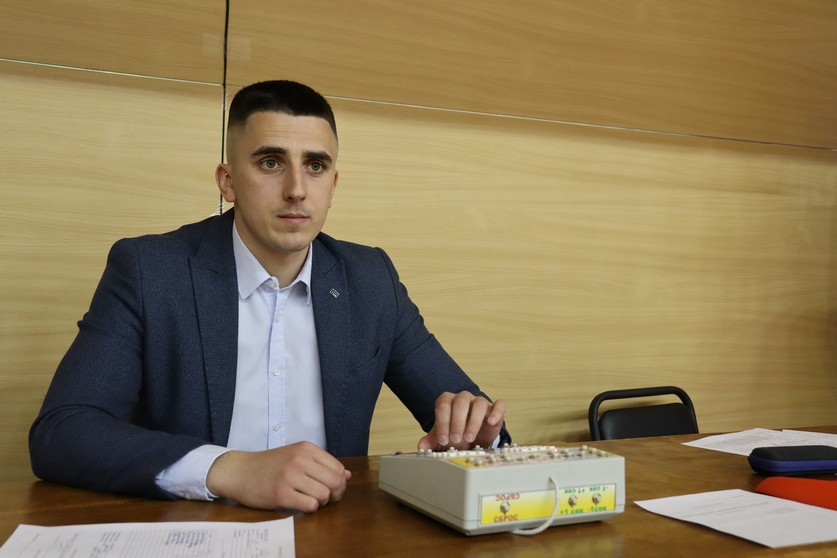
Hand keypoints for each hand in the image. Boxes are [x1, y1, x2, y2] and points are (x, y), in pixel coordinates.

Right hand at [206, 441, 351, 511]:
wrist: (240, 471)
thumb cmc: (269, 465)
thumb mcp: (296, 456)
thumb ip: (322, 464)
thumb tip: (348, 474)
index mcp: (306, 448)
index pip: (338, 467)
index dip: (341, 482)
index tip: (334, 488)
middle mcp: (300, 460)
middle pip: (334, 481)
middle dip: (336, 494)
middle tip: (328, 498)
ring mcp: (290, 477)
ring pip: (324, 494)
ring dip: (322, 502)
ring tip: (311, 500)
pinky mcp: (281, 494)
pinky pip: (310, 506)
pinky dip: (310, 508)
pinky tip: (301, 504)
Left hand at [417, 391, 505, 451]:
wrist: (473, 440)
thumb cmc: (455, 435)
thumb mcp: (442, 438)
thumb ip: (431, 440)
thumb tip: (421, 446)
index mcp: (448, 401)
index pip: (443, 405)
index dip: (443, 422)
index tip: (443, 439)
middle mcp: (463, 399)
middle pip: (460, 402)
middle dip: (457, 421)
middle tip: (456, 439)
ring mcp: (480, 402)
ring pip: (479, 403)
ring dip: (474, 421)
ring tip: (470, 438)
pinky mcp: (494, 409)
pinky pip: (499, 405)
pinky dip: (496, 412)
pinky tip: (491, 422)